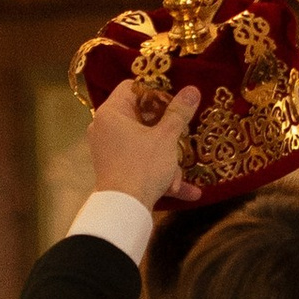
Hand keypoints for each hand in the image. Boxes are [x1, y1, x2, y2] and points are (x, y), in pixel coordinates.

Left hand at [85, 75, 201, 213]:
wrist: (125, 212)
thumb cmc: (142, 167)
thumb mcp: (166, 137)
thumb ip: (179, 112)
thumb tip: (193, 90)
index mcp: (111, 113)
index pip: (133, 87)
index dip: (156, 91)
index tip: (174, 102)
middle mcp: (105, 129)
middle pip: (141, 117)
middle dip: (166, 131)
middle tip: (182, 134)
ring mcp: (109, 152)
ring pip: (144, 144)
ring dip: (166, 159)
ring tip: (179, 175)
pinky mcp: (115, 172)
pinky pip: (140, 164)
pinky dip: (160, 174)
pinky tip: (185, 190)